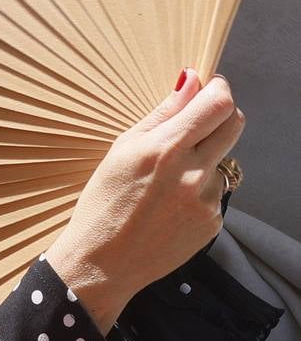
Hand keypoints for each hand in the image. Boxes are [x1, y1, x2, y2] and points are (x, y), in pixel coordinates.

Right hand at [45, 69, 243, 333]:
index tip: (210, 86)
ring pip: (223, 159)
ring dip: (206, 156)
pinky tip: (171, 200)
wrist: (105, 260)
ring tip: (169, 176)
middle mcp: (194, 173)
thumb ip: (163, 112)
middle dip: (221, 113)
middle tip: (198, 117)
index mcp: (166, 148)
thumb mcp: (124, 147)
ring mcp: (208, 200)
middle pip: (234, 124)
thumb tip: (190, 80)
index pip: (218, 105)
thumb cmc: (105, 198)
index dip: (219, 88)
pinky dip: (200, 186)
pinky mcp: (214, 222)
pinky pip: (217, 190)